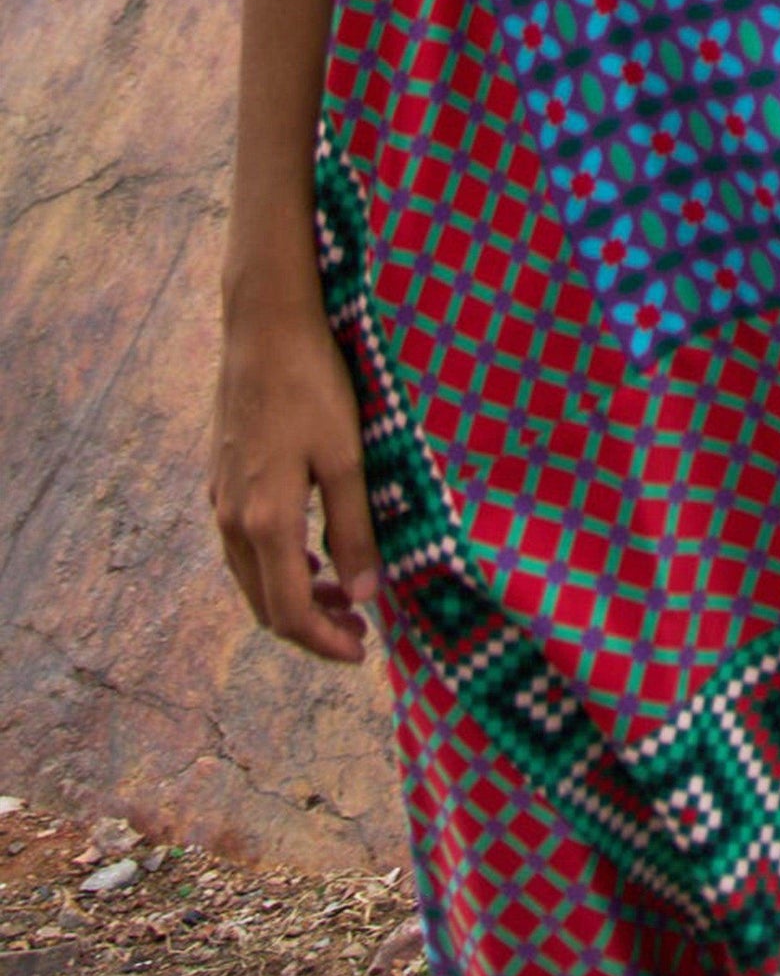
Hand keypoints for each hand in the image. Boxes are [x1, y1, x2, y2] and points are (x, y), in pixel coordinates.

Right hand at [209, 281, 378, 662]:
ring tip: (339, 595)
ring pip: (249, 575)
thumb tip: (363, 596)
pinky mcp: (220, 475)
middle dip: (309, 627)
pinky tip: (307, 552)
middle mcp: (230, 518)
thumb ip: (353, 529)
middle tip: (358, 630)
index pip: (287, 613)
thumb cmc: (313, 385)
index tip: (361, 650)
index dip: (323, 642)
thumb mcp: (347, 457)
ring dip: (291, 596)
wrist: (265, 325)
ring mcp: (219, 496)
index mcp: (264, 521)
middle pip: (263, 603)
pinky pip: (241, 543)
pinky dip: (274, 565)